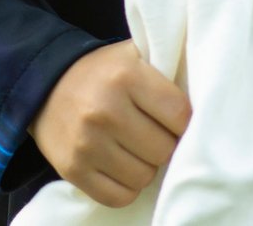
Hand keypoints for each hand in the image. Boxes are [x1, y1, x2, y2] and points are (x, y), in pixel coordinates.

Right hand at [29, 42, 190, 207]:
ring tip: (134, 148)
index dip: (183, 121)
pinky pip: (119, 196)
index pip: (180, 114)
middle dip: (163, 144)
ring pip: (144, 177)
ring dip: (145, 166)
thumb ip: (166, 69)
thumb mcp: (132, 56)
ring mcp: (87, 143)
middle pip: (163, 150)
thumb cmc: (101, 72)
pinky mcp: (73, 169)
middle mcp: (105, 110)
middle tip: (152, 133)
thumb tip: (208, 97)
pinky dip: (125, 186)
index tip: (173, 119)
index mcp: (126, 76)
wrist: (44, 83)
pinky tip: (120, 165)